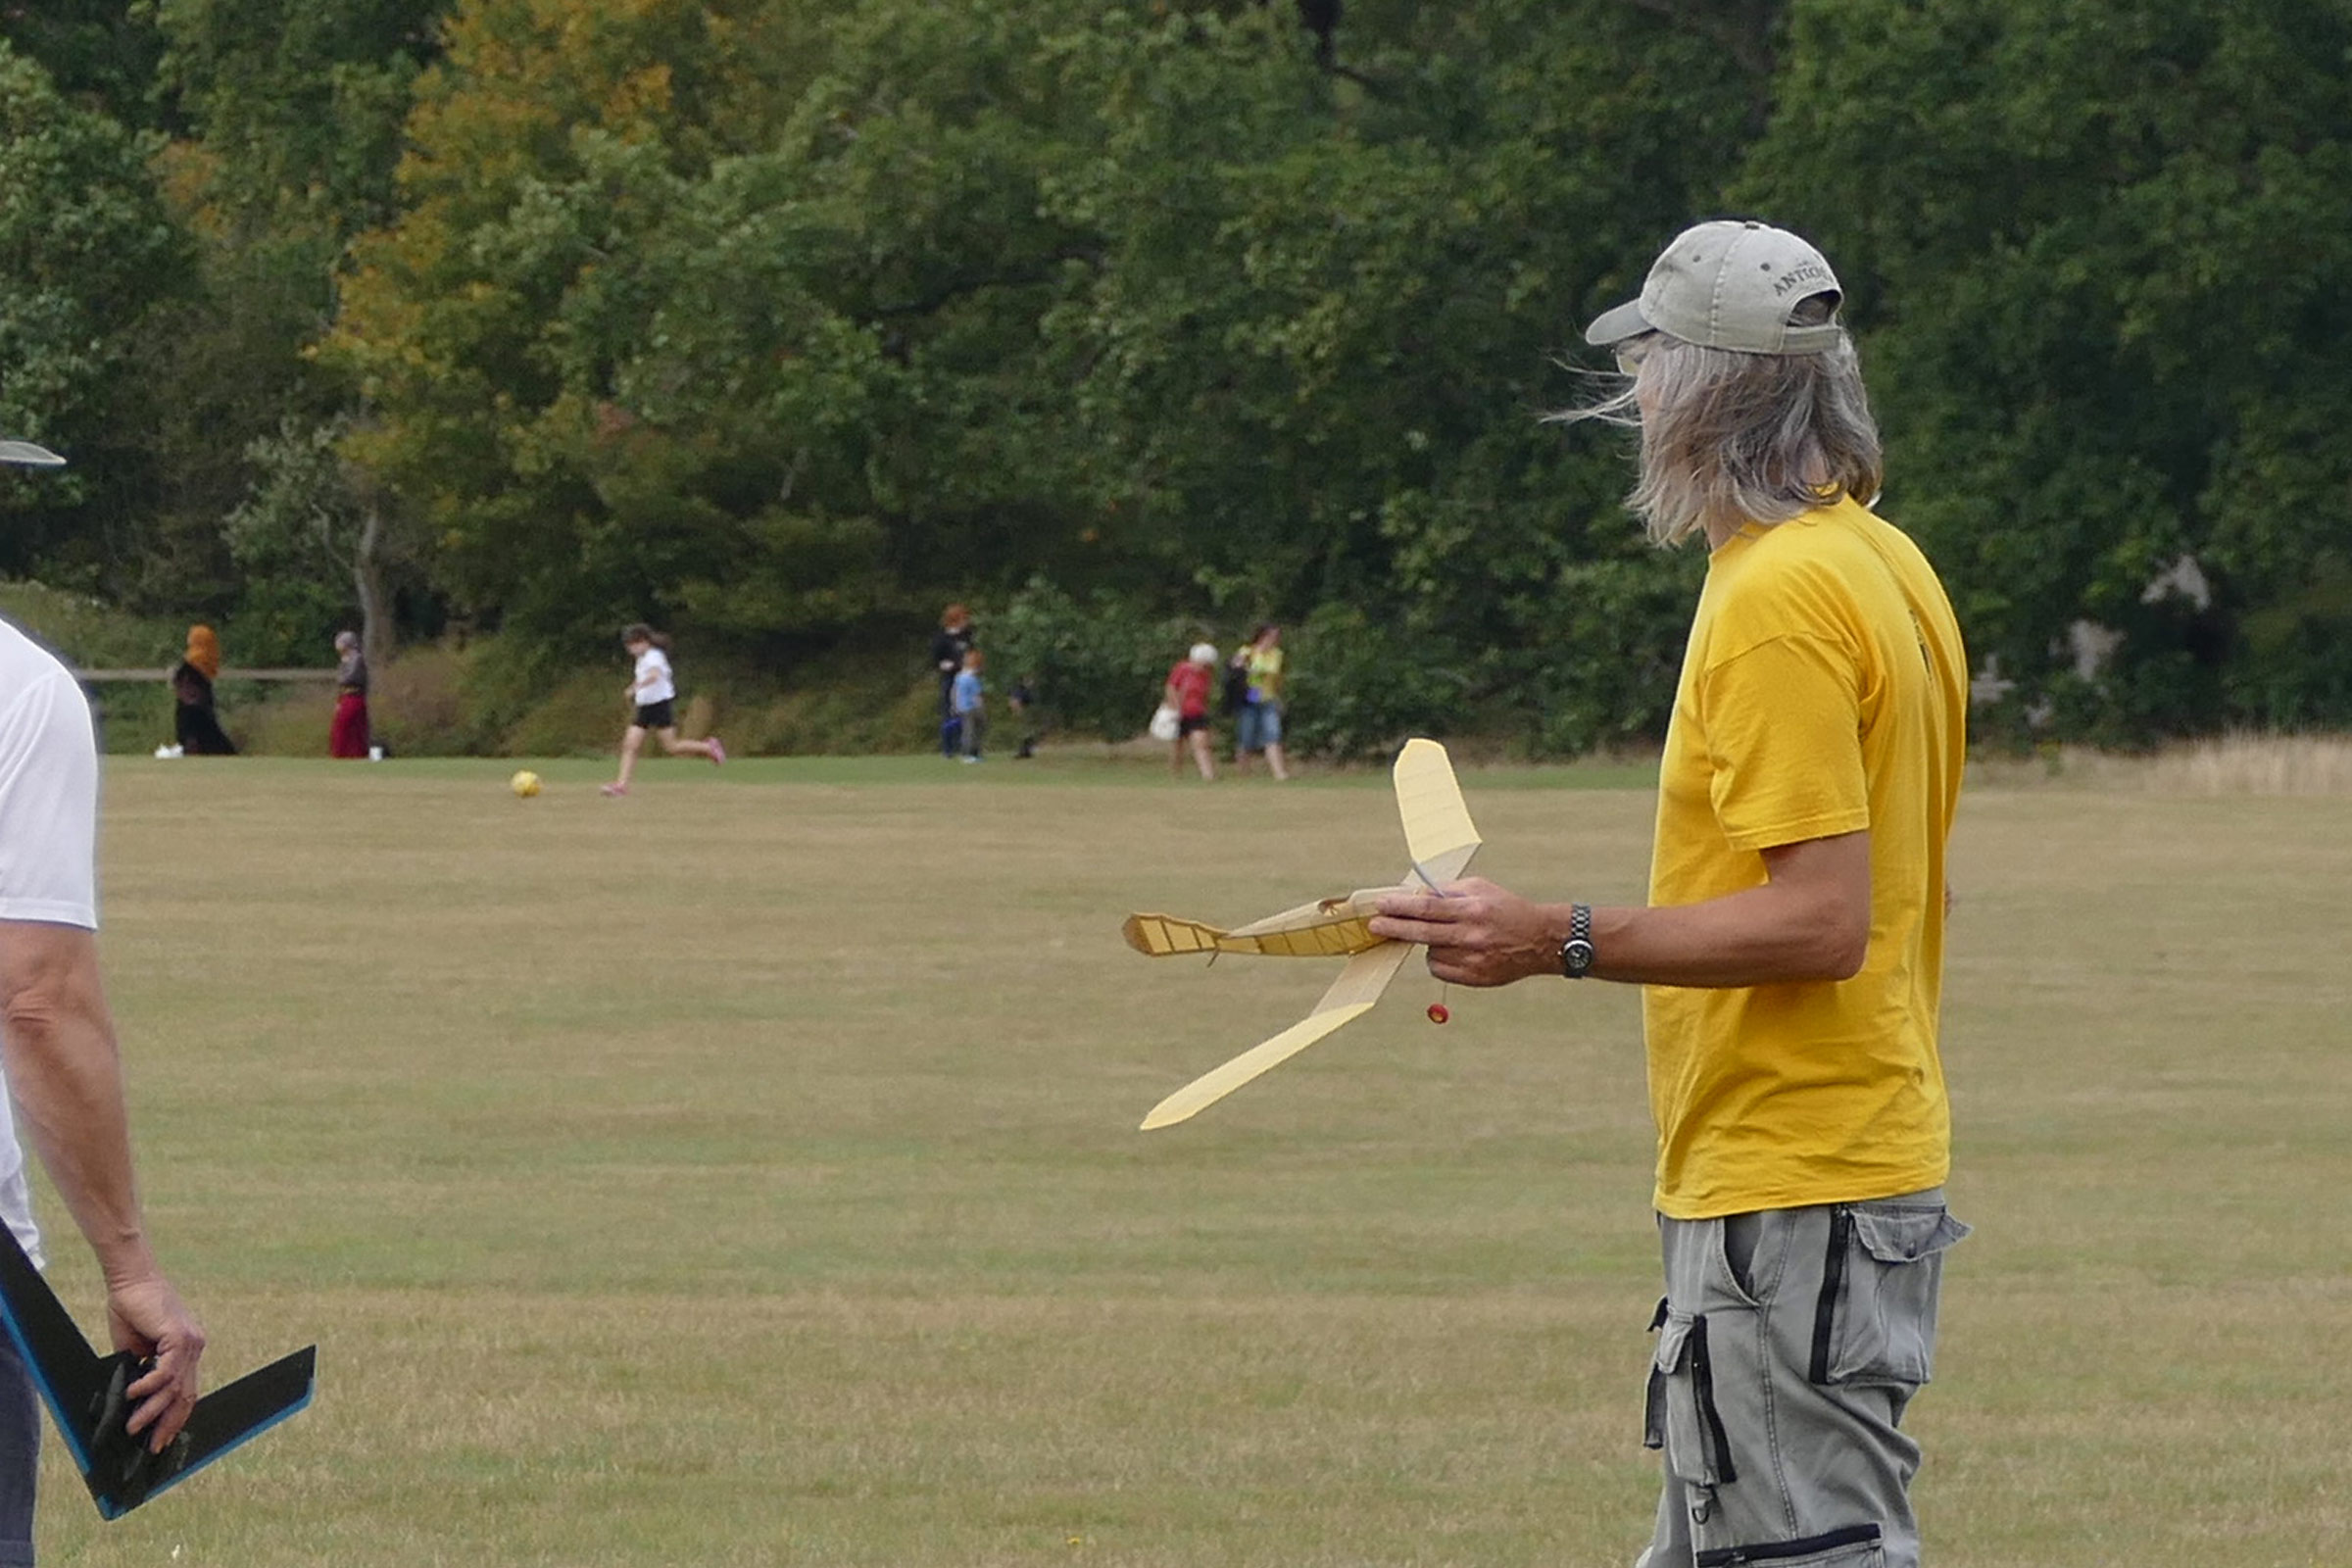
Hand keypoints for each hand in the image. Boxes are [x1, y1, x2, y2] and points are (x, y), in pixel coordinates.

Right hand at [104, 1275, 205, 1450]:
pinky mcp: (178, 1336)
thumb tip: (133, 1400)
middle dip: (170, 1425)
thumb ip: (140, 1371)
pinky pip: (166, 1371)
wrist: (132, 1280)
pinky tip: (133, 1395)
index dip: (175, 1417)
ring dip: (152, 1412)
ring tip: (134, 1428)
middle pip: (187, 1396)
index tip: (162, 1439)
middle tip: (155, 1448)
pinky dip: (149, 1387)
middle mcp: (194, 1348)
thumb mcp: (135, 1349)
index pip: (186, 1391)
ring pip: (174, 1389)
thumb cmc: (132, 1310)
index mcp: (186, 1351)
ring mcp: (189, 1342)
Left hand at [1370, 877, 1560, 987]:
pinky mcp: (1474, 978)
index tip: (1382, 904)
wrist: (1540, 940)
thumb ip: (1448, 891)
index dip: (1401, 906)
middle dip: (1394, 927)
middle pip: (1422, 932)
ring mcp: (1472, 959)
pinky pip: (1440, 969)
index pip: (1428, 908)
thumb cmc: (1506, 909)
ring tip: (1446, 935)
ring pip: (1430, 953)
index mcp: (1473, 909)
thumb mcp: (1481, 889)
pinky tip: (1454, 950)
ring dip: (1427, 943)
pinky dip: (1439, 959)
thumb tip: (1415, 895)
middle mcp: (1471, 935)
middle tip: (1375, 925)